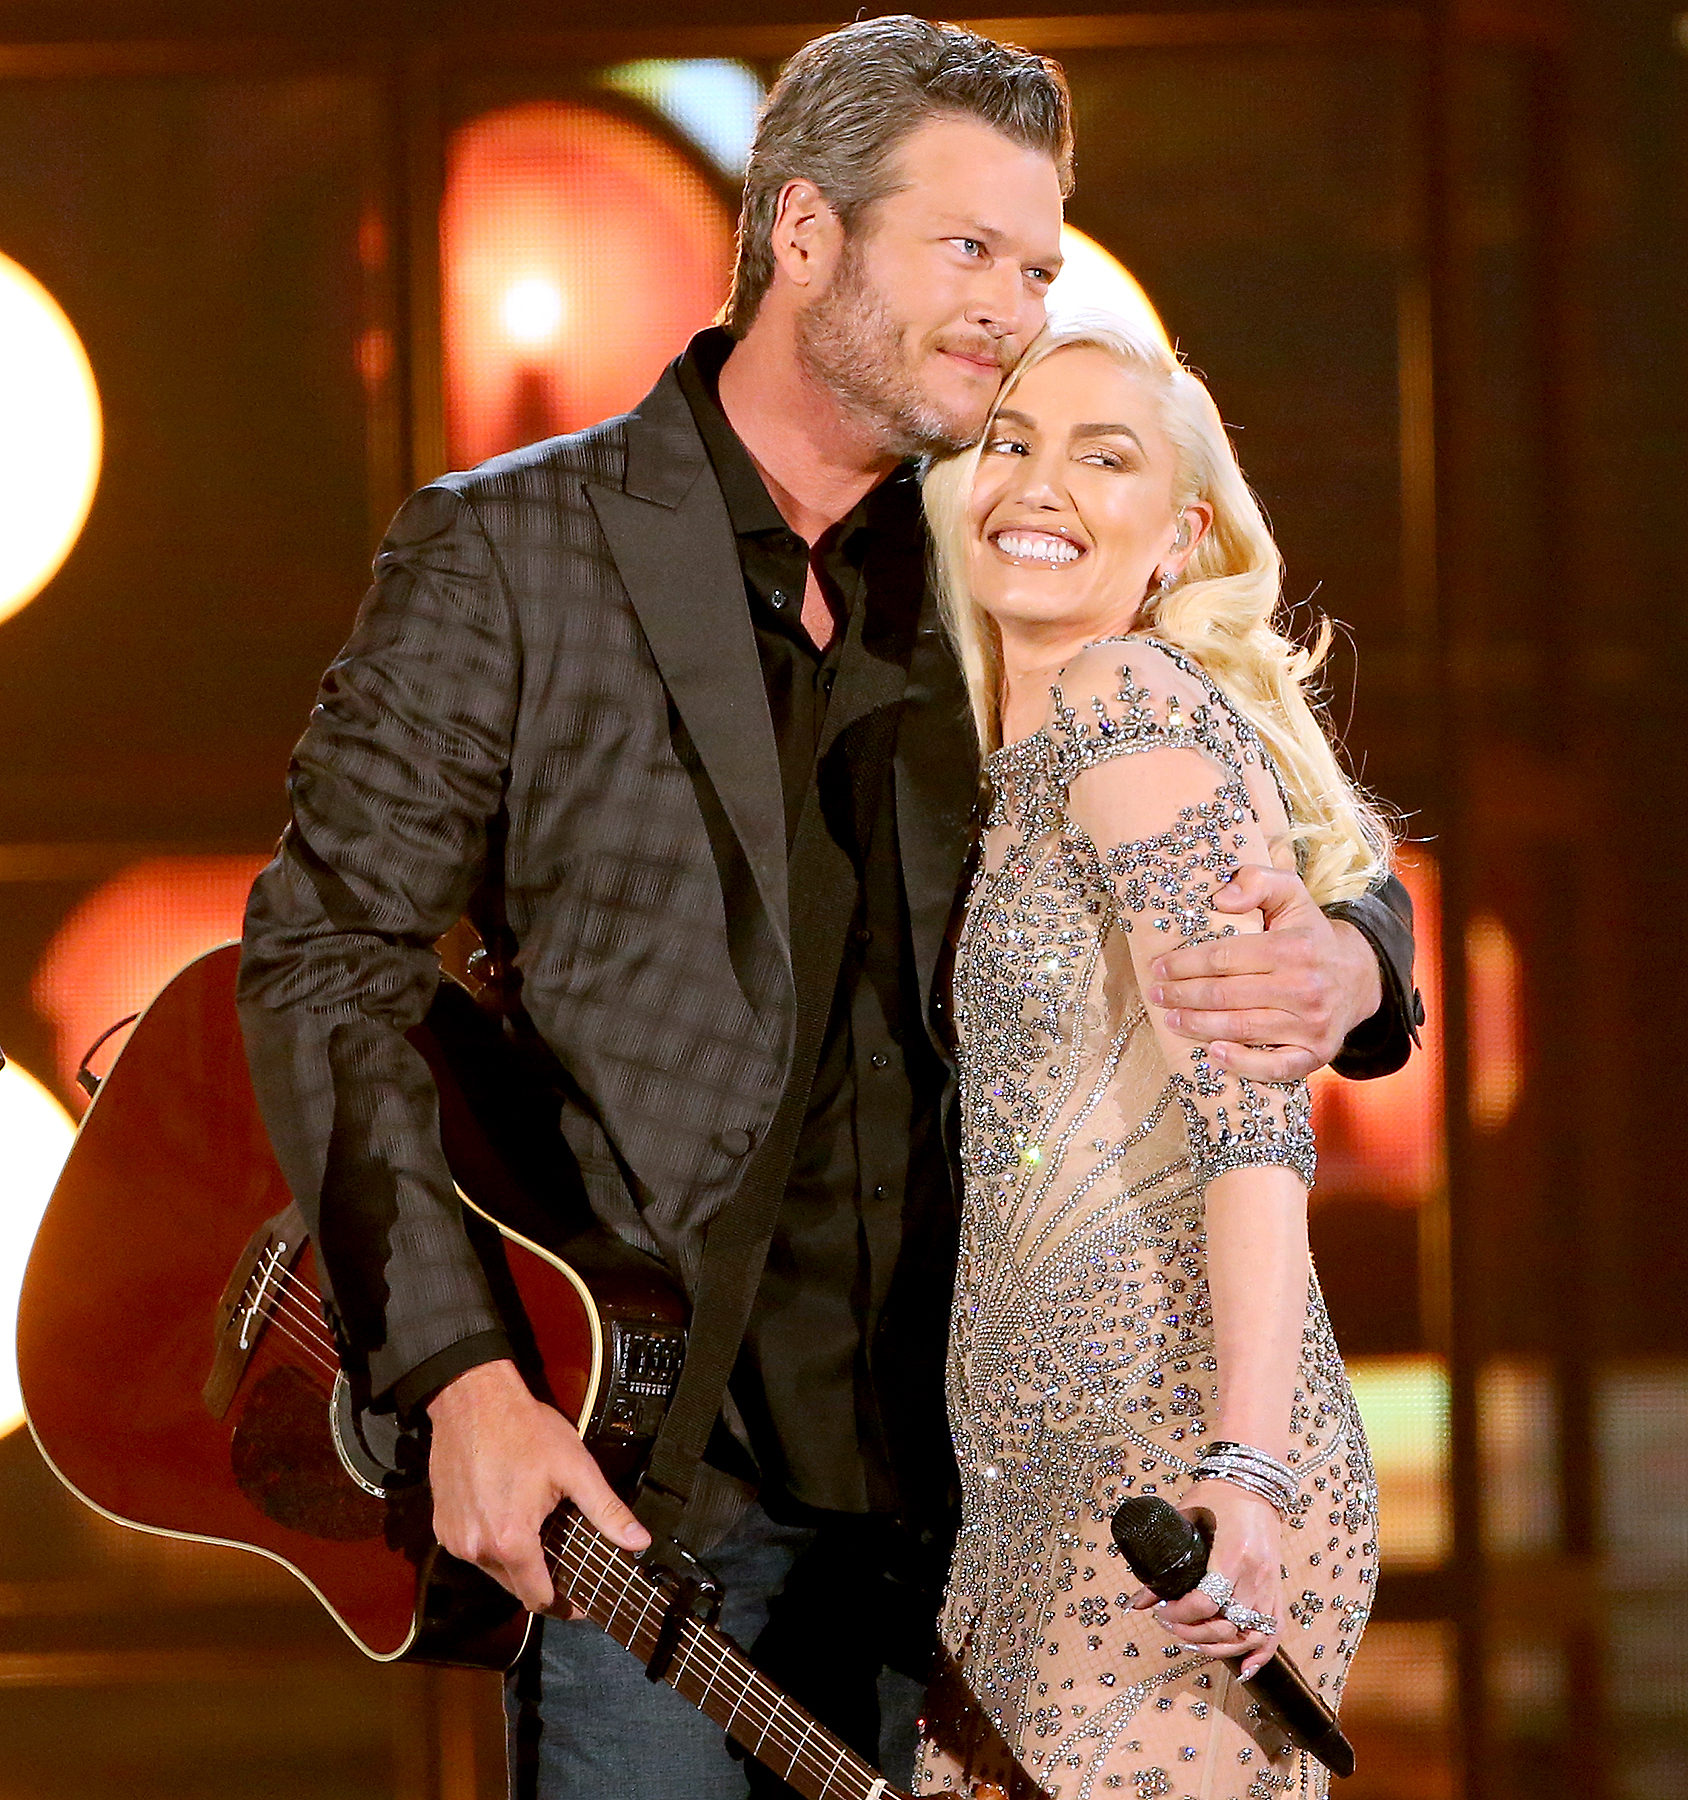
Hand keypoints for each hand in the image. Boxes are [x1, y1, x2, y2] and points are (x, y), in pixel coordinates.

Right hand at [427, 1358, 649, 1613]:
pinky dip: (493, 1545)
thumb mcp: (575, 1467)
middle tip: (570, 1564)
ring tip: (542, 1538)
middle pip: (517, 1589)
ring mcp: (454, 1540)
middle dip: (544, 1582)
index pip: (540, 1599)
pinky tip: (510, 1519)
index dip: (565, 1606)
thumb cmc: (525, 1430)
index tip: (585, 1602)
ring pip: (494, 1571)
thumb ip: (607, 1510)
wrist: (471, 1400)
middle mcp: (477, 1550)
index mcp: (511, 1541)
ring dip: (517, 1563)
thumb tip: (639, 1543)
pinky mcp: (442, 1527)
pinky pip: (473, 1550)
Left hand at [1128, 1484, 1285, 1679]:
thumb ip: (1162, 1560)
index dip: (1181, 1615)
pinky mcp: (1277, 1589)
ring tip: (1192, 1644)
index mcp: (1233, 1553)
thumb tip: (1137, 1600)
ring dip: (1220, 1649)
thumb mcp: (1185, 1518)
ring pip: (1251, 1634)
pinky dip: (1260, 1654)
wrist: (1253, 1481)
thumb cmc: (1216, 1495)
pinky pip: (1274, 1630)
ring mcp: (1271, 1584)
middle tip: (1169, 1626)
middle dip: (1195, 1635)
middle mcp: (1256, 1574)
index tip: (1162, 1611)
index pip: (1208, 1601)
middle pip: (1229, 1624)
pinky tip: (1244, 1670)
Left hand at [1147, 865, 1382, 1080]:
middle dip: (1183, 996)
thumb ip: (1257, 882)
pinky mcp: (1316, 1054)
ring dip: (1199, 1027)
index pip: (1225, 957)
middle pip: (1227, 995)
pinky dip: (1240, 1063)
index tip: (1159, 968)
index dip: (1185, 964)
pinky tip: (1212, 1053)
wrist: (1358, 977)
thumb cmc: (1309, 935)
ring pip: (1242, 1028)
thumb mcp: (1290, 895)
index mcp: (1295, 948)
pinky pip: (1273, 1067)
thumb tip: (1220, 898)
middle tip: (1157, 995)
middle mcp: (1306, 988)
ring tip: (1172, 1020)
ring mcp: (1312, 1025)